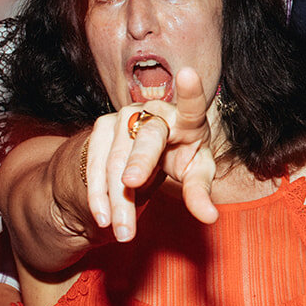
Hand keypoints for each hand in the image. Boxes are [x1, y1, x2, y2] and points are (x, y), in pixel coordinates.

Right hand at [85, 67, 217, 240]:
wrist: (146, 151)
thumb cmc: (181, 157)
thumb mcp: (195, 174)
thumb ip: (200, 193)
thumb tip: (210, 217)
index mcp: (187, 120)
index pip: (192, 105)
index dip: (191, 91)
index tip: (189, 74)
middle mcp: (154, 113)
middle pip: (147, 138)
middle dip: (137, 162)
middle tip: (130, 187)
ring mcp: (124, 118)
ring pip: (117, 158)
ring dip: (116, 196)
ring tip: (122, 231)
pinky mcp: (101, 129)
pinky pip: (95, 164)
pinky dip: (98, 194)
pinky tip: (102, 218)